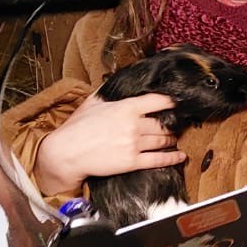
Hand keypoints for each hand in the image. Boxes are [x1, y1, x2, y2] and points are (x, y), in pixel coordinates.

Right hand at [33, 94, 186, 195]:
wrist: (66, 153)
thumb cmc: (76, 128)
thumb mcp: (92, 103)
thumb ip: (109, 94)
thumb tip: (117, 84)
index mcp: (126, 107)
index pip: (159, 101)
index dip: (171, 102)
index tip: (177, 103)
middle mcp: (134, 125)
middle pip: (164, 123)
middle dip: (172, 125)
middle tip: (176, 125)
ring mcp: (134, 144)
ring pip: (163, 141)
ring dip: (172, 140)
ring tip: (174, 139)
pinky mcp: (132, 162)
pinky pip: (159, 160)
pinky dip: (173, 158)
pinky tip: (180, 157)